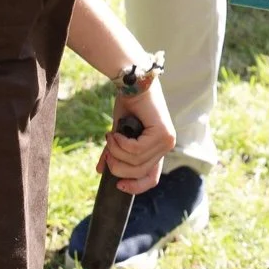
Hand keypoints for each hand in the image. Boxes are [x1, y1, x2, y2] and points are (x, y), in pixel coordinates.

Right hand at [105, 74, 176, 194]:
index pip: (151, 178)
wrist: (132, 82)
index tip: (117, 186)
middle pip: (140, 172)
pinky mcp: (162, 133)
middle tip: (107, 151)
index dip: (135, 186)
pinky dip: (121, 143)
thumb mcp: (119, 135)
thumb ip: (115, 153)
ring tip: (110, 137)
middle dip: (118, 165)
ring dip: (117, 151)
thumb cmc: (128, 105)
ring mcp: (167, 140)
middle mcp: (166, 146)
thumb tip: (102, 171)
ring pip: (136, 161)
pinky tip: (115, 133)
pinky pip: (137, 150)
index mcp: (158, 148)